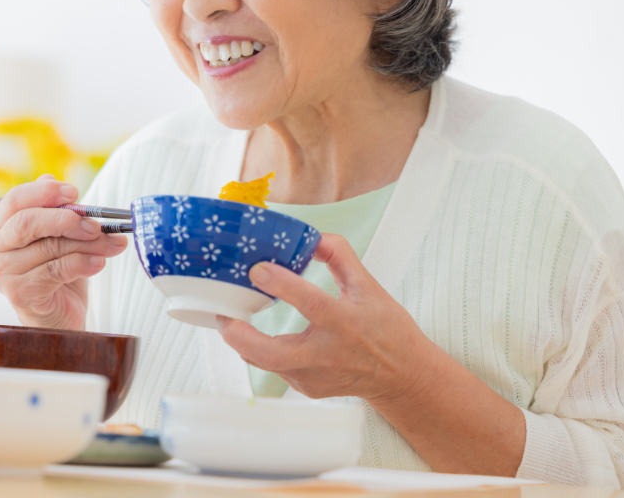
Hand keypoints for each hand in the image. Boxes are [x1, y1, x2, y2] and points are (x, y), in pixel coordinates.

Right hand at [0, 174, 128, 329]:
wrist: (58, 315)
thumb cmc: (57, 271)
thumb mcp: (58, 236)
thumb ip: (54, 210)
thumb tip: (49, 178)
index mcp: (0, 227)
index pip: (13, 200)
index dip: (44, 193)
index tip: (74, 193)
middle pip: (27, 222)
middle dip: (67, 219)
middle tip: (97, 224)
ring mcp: (3, 273)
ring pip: (49, 247)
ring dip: (87, 244)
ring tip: (112, 244)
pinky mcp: (19, 294)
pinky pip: (55, 271)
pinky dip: (82, 264)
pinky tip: (99, 262)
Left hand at [217, 233, 526, 475]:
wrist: (401, 375)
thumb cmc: (385, 328)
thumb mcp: (368, 286)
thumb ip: (340, 255)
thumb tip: (312, 236)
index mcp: (345, 323)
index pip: (310, 303)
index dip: (281, 283)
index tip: (257, 269)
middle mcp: (327, 354)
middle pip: (273, 354)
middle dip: (241, 337)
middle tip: (222, 316)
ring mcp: (315, 376)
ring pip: (266, 364)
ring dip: (243, 343)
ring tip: (228, 319)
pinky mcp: (307, 388)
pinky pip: (275, 369)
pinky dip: (261, 351)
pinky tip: (255, 335)